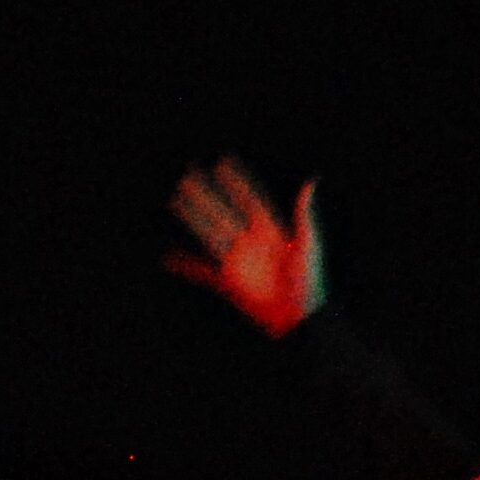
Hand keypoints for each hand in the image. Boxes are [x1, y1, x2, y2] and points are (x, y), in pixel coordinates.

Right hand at [166, 157, 325, 338]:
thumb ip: (304, 213)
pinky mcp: (229, 282)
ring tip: (176, 199)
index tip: (224, 162)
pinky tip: (168, 257)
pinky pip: (202, 271)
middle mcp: (251, 242)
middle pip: (223, 212)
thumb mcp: (308, 245)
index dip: (238, 182)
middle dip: (207, 195)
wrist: (300, 317)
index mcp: (271, 230)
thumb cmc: (310, 282)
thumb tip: (311, 181)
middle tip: (189, 175)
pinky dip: (184, 265)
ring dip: (193, 216)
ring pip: (209, 233)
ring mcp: (238, 261)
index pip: (250, 199)